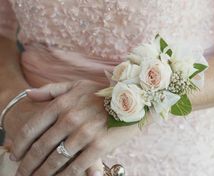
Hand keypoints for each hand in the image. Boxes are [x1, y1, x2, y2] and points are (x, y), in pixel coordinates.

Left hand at [11, 80, 139, 175]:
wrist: (134, 99)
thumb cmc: (103, 92)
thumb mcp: (76, 85)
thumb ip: (51, 90)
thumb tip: (28, 94)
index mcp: (62, 104)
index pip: (32, 127)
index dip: (20, 144)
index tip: (15, 154)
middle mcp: (70, 119)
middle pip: (41, 147)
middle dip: (28, 164)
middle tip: (21, 173)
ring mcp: (85, 133)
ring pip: (56, 160)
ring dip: (42, 173)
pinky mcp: (99, 146)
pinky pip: (76, 166)